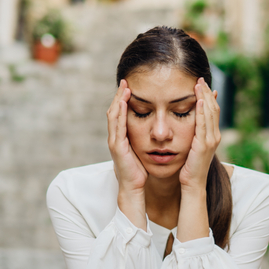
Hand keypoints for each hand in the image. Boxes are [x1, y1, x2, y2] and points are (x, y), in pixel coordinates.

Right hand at [107, 80, 146, 226]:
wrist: (134, 187)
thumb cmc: (139, 171)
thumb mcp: (142, 150)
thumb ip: (144, 138)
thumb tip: (155, 129)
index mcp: (122, 136)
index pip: (121, 113)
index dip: (124, 99)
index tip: (130, 85)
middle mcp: (116, 136)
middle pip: (114, 110)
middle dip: (119, 95)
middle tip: (125, 80)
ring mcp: (114, 141)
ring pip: (113, 115)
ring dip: (118, 100)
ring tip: (124, 87)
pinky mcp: (117, 146)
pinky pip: (117, 126)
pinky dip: (119, 113)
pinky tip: (123, 103)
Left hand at [178, 78, 219, 191]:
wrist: (192, 184)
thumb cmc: (189, 167)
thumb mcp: (192, 146)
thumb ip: (194, 133)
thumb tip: (190, 123)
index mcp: (212, 135)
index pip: (213, 110)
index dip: (208, 95)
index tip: (201, 83)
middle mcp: (215, 136)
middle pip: (214, 108)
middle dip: (207, 92)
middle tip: (200, 78)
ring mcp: (211, 140)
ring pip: (210, 113)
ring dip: (205, 97)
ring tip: (199, 84)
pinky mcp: (203, 145)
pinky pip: (203, 125)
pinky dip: (202, 112)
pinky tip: (199, 101)